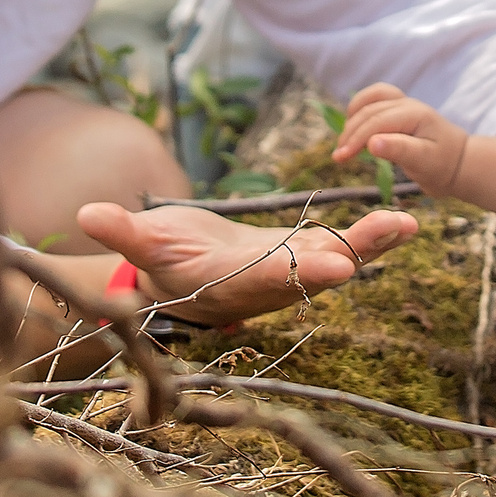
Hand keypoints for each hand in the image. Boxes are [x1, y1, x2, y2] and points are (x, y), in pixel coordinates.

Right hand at [76, 201, 416, 325]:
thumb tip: (87, 213)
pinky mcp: (298, 254)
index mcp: (235, 282)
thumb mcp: (143, 246)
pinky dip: (369, 234)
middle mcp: (271, 283)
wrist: (178, 277)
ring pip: (335, 256)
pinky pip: (338, 244)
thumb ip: (124, 233)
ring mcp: (289, 270)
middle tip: (394, 233)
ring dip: (372, 242)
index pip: (273, 277)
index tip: (338, 266)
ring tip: (408, 222)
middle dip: (354, 253)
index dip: (305, 271)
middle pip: (317, 268)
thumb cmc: (157, 262)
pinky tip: (402, 220)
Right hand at [333, 82, 467, 196]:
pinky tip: (353, 127)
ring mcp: (403, 105)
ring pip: (370, 100)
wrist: (460, 164)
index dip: (356, 138)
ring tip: (344, 142)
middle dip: (350, 132)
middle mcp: (408, 104)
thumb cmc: (443, 166)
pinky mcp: (398, 111)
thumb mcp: (423, 162)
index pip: (376, 121)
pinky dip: (360, 110)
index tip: (340, 157)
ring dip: (353, 118)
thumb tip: (372, 143)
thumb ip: (399, 151)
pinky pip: (375, 100)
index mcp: (414, 114)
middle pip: (369, 111)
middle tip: (338, 157)